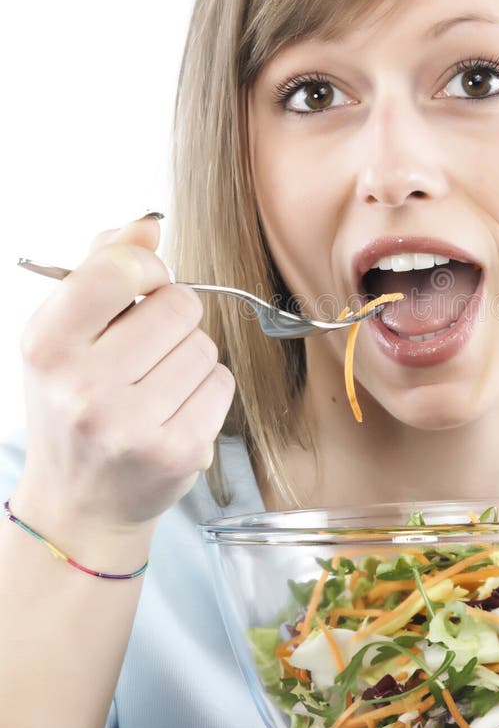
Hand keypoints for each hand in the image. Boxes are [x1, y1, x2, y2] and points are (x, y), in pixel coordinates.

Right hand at [14, 215, 235, 539]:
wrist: (81, 503)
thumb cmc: (74, 404)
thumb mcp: (65, 334)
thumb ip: (102, 268)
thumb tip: (148, 223)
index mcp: (48, 346)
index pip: (121, 268)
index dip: (147, 271)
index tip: (143, 288)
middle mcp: (83, 388)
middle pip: (180, 305)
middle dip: (173, 320)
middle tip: (146, 352)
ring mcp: (131, 426)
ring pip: (206, 346)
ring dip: (191, 358)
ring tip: (156, 387)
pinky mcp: (176, 452)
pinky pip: (222, 384)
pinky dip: (206, 391)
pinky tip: (174, 411)